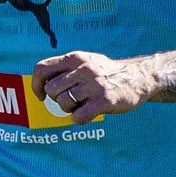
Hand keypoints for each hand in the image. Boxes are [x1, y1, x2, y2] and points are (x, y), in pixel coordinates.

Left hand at [32, 51, 147, 123]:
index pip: (41, 69)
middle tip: (70, 100)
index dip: (36, 85)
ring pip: (63, 103)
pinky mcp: (105, 101)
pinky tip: (88, 113)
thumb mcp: (85, 61)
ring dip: (69, 109)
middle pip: (51, 90)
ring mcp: (94, 85)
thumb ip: (65, 68)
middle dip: (56, 99)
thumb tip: (40, 81)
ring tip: (82, 104)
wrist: (139, 77)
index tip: (42, 95)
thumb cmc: (106, 72)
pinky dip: (79, 118)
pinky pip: (78, 116)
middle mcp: (83, 69)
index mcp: (75, 58)